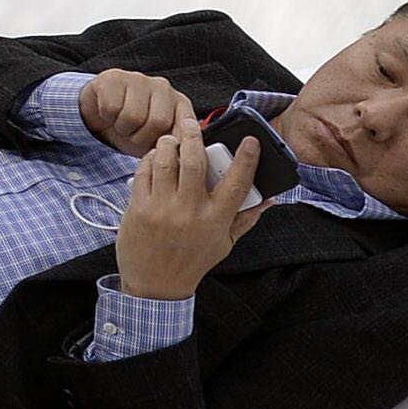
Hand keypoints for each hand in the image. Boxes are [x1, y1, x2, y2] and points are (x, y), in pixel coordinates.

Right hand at [77, 69, 198, 157]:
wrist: (100, 112)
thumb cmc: (133, 129)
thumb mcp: (157, 140)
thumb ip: (173, 145)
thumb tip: (183, 157)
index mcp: (179, 103)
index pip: (186, 126)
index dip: (171, 143)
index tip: (158, 151)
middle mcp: (163, 87)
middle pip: (158, 121)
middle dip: (140, 137)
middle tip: (133, 135)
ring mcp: (139, 79)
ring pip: (132, 116)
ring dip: (122, 128)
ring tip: (121, 124)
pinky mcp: (114, 77)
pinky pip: (111, 107)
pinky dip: (107, 116)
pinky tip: (109, 113)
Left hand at [114, 122, 266, 302]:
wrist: (155, 285)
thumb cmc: (192, 262)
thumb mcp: (224, 243)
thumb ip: (246, 218)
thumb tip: (269, 199)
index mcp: (216, 219)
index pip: (238, 182)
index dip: (247, 158)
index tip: (250, 141)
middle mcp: (190, 211)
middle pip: (195, 162)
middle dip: (194, 136)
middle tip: (192, 123)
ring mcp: (162, 208)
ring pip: (165, 162)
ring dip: (168, 144)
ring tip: (171, 139)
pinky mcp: (139, 208)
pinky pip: (143, 173)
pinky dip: (149, 159)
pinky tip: (154, 157)